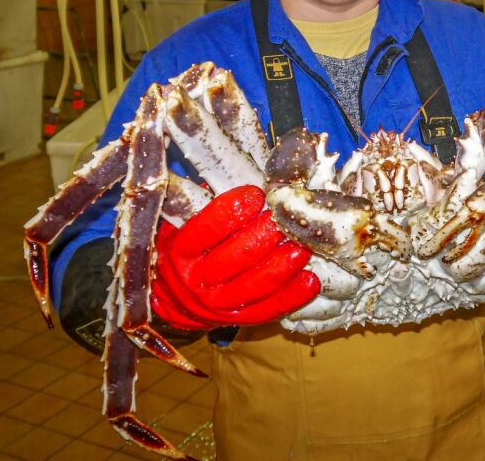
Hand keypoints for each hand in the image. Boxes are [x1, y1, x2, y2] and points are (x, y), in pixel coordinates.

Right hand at [151, 185, 320, 329]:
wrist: (173, 296)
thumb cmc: (189, 244)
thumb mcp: (182, 220)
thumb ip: (203, 197)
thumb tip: (236, 165)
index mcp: (180, 251)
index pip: (204, 231)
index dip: (230, 211)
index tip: (255, 194)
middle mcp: (197, 280)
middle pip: (234, 258)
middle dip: (264, 235)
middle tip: (286, 217)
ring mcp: (217, 304)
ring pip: (254, 285)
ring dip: (282, 264)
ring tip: (304, 246)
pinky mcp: (237, 319)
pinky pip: (267, 309)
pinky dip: (291, 296)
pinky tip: (311, 280)